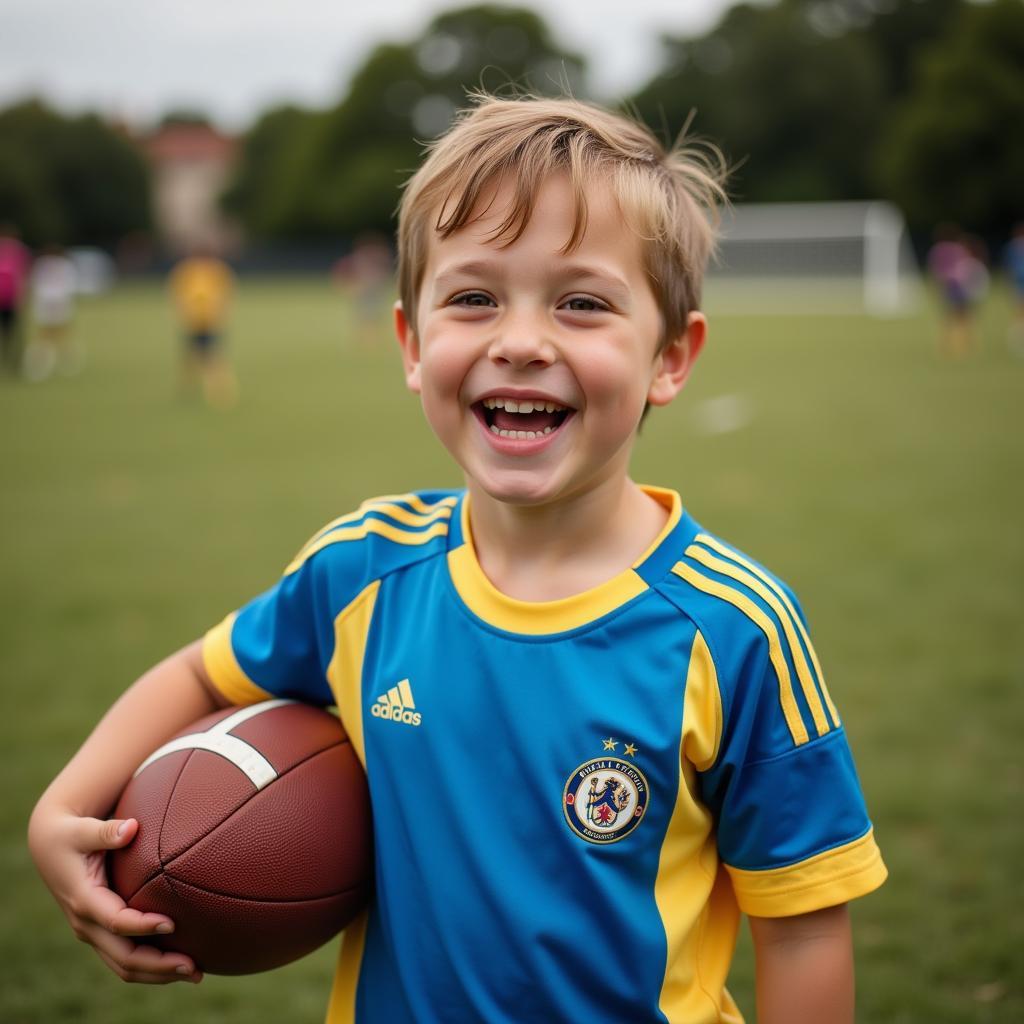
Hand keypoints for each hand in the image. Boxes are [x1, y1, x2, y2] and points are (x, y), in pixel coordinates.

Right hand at [28, 807, 202, 983]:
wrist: (49, 848)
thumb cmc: (70, 835)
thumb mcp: (82, 830)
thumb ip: (106, 831)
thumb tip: (131, 828)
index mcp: (84, 899)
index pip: (116, 921)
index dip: (143, 925)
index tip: (172, 923)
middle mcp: (87, 923)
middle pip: (124, 958)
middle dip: (159, 966)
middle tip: (195, 967)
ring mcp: (93, 932)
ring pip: (125, 966)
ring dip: (159, 973)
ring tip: (196, 973)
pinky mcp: (101, 932)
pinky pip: (125, 958)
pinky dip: (151, 966)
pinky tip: (178, 963)